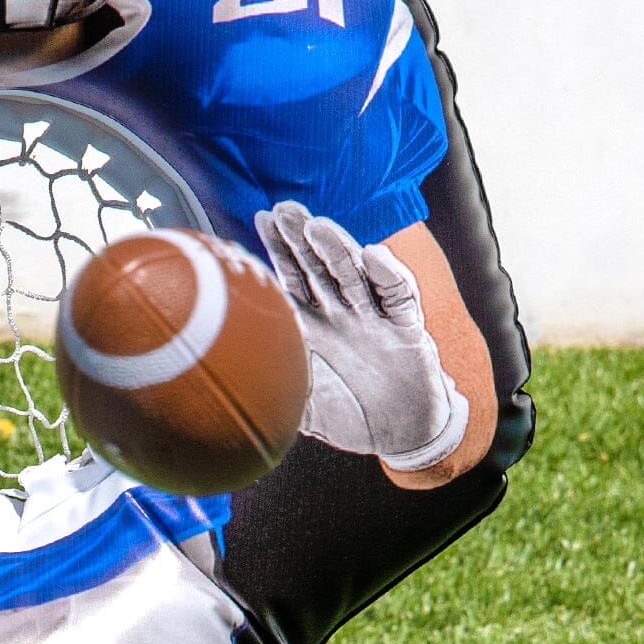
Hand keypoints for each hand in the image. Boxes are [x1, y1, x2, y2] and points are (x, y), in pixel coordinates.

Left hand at [252, 202, 468, 466]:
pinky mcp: (407, 329)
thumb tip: (236, 388)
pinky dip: (387, 275)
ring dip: (337, 249)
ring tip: (317, 226)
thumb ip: (274, 393)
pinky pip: (398, 297)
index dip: (279, 250)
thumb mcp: (304, 407)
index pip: (294, 280)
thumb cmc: (352, 417)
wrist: (403, 434)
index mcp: (317, 327)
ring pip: (354, 275)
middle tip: (283, 209)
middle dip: (301, 238)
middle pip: (319, 268)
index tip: (261, 218)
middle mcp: (344, 314)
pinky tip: (372, 256)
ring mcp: (375, 318)